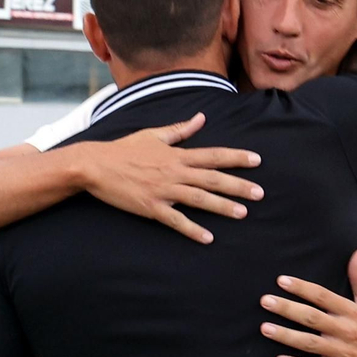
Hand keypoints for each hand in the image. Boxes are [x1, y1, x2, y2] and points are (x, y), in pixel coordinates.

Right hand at [76, 113, 263, 244]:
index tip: (257, 160)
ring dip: (222, 207)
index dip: (237, 157)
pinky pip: (176, 220)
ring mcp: (163, 190)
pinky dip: (192, 229)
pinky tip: (208, 238)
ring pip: (199, 199)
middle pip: (213, 179)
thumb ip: (180, 130)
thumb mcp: (153, 135)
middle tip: (260, 193)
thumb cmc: (124, 149)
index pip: (214, 155)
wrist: (95, 165)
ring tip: (243, 213)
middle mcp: (175, 171)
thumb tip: (201, 117)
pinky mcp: (151, 207)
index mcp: (177, 154)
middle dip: (238, 186)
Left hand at [259, 250, 356, 356]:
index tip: (282, 280)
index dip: (302, 288)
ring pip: (309, 342)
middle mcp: (343, 330)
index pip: (323, 296)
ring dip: (286, 336)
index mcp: (350, 311)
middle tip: (265, 301)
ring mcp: (339, 351)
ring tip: (265, 328)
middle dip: (287, 309)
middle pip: (311, 317)